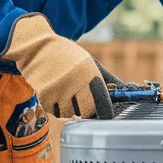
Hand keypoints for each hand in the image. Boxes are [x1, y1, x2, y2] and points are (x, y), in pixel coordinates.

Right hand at [0, 13, 123, 118]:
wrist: (37, 47)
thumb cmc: (67, 55)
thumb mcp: (89, 61)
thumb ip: (107, 78)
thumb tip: (125, 89)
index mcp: (89, 74)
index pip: (102, 104)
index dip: (105, 113)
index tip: (106, 116)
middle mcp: (74, 84)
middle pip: (86, 112)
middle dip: (86, 109)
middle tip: (80, 99)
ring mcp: (58, 92)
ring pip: (69, 113)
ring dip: (69, 108)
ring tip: (65, 91)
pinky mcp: (44, 97)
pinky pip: (54, 111)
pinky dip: (55, 106)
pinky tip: (54, 92)